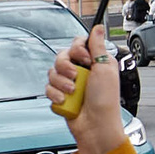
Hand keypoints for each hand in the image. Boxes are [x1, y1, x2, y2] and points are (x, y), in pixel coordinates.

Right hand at [45, 30, 123, 153]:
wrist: (95, 126)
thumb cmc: (105, 100)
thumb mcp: (105, 68)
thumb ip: (98, 46)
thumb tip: (98, 27)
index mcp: (95, 62)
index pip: (78, 44)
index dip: (77, 49)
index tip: (84, 59)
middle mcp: (82, 71)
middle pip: (62, 56)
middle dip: (66, 66)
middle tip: (76, 76)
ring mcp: (70, 84)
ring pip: (53, 72)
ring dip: (61, 83)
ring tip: (73, 92)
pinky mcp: (61, 96)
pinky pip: (48, 88)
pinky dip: (56, 95)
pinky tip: (66, 101)